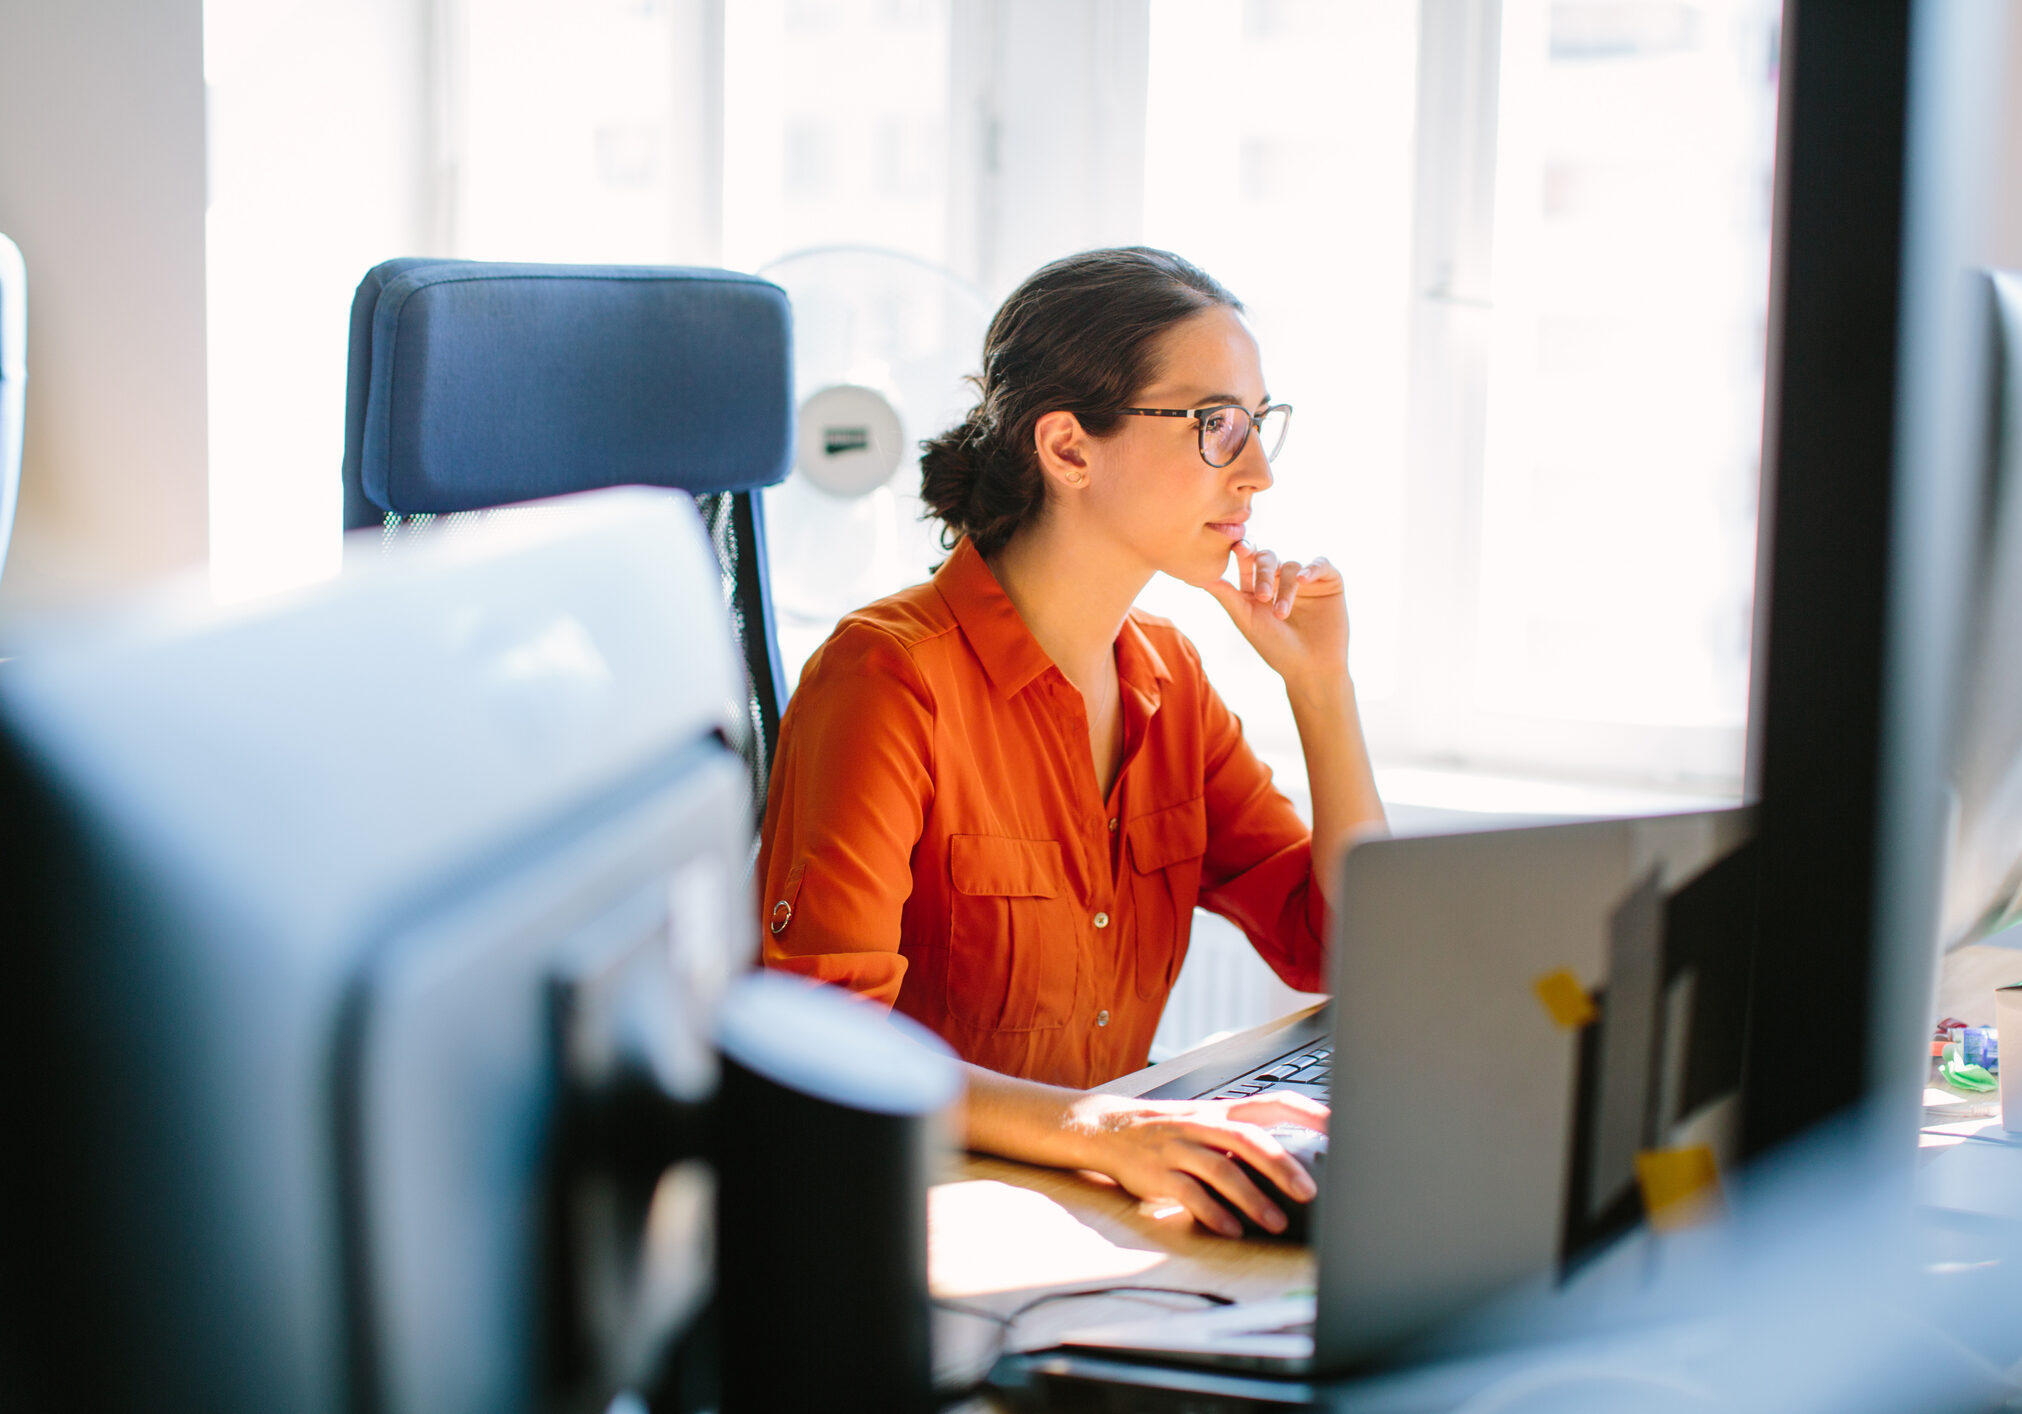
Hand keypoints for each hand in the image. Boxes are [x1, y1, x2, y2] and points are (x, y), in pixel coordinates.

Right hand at [1064, 1091, 1328, 1237]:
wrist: (1106, 1129)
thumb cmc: (1168, 1132)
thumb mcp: (1206, 1124)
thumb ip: (1243, 1139)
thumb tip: (1295, 1163)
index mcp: (1220, 1112)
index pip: (1271, 1103)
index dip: (1306, 1112)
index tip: (1338, 1127)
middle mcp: (1202, 1125)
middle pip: (1248, 1139)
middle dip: (1281, 1166)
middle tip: (1309, 1192)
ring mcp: (1178, 1149)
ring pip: (1221, 1169)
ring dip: (1251, 1198)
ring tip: (1275, 1222)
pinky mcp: (1157, 1175)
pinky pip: (1188, 1194)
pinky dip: (1212, 1212)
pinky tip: (1230, 1229)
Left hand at [1203, 541, 1348, 694]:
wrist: (1311, 669)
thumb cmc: (1275, 649)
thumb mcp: (1247, 620)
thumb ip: (1226, 595)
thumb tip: (1195, 575)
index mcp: (1256, 585)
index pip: (1248, 559)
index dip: (1243, 550)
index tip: (1239, 548)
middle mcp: (1280, 578)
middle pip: (1268, 558)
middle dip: (1263, 573)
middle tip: (1262, 596)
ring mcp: (1305, 579)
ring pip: (1291, 565)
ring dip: (1286, 588)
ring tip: (1282, 613)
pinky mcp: (1329, 581)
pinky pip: (1321, 564)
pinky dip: (1312, 567)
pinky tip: (1304, 578)